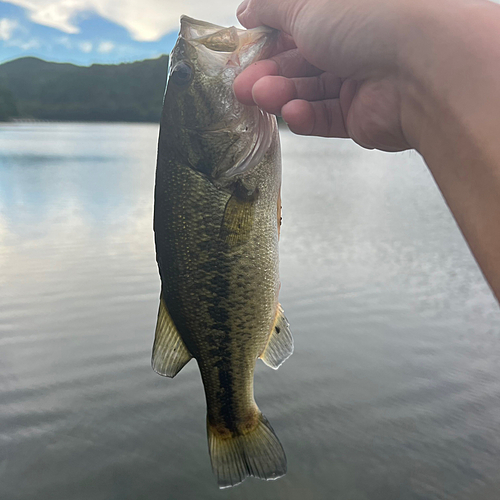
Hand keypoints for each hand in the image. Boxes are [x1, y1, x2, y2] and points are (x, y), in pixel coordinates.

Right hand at [234, 0, 422, 150]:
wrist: (419, 68)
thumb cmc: (372, 19)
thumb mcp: (306, 2)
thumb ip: (271, 7)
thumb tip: (247, 10)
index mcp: (342, 13)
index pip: (296, 27)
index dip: (266, 40)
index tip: (243, 51)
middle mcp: (353, 45)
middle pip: (299, 64)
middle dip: (267, 74)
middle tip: (241, 85)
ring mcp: (359, 81)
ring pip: (309, 93)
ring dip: (281, 96)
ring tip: (260, 97)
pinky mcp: (362, 116)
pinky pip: (327, 118)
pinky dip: (307, 118)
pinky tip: (293, 114)